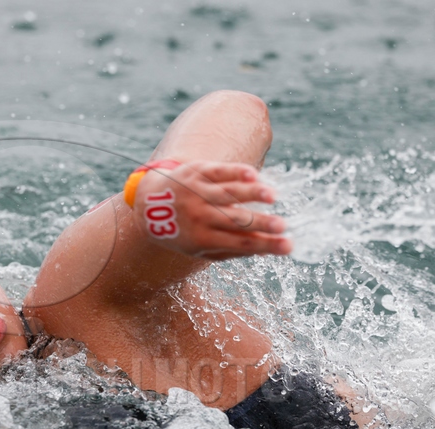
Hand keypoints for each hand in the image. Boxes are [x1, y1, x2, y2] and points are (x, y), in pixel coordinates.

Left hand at [130, 160, 291, 259]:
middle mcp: (198, 216)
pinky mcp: (196, 172)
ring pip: (228, 193)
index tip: (288, 246)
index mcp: (201, 239)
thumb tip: (264, 250)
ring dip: (252, 194)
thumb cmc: (181, 231)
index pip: (239, 243)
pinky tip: (254, 175)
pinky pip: (218, 171)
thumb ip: (228, 251)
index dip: (265, 245)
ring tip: (273, 196)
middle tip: (284, 225)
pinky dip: (235, 173)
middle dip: (262, 223)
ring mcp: (197, 192)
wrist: (147, 204)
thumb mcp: (198, 248)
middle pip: (236, 220)